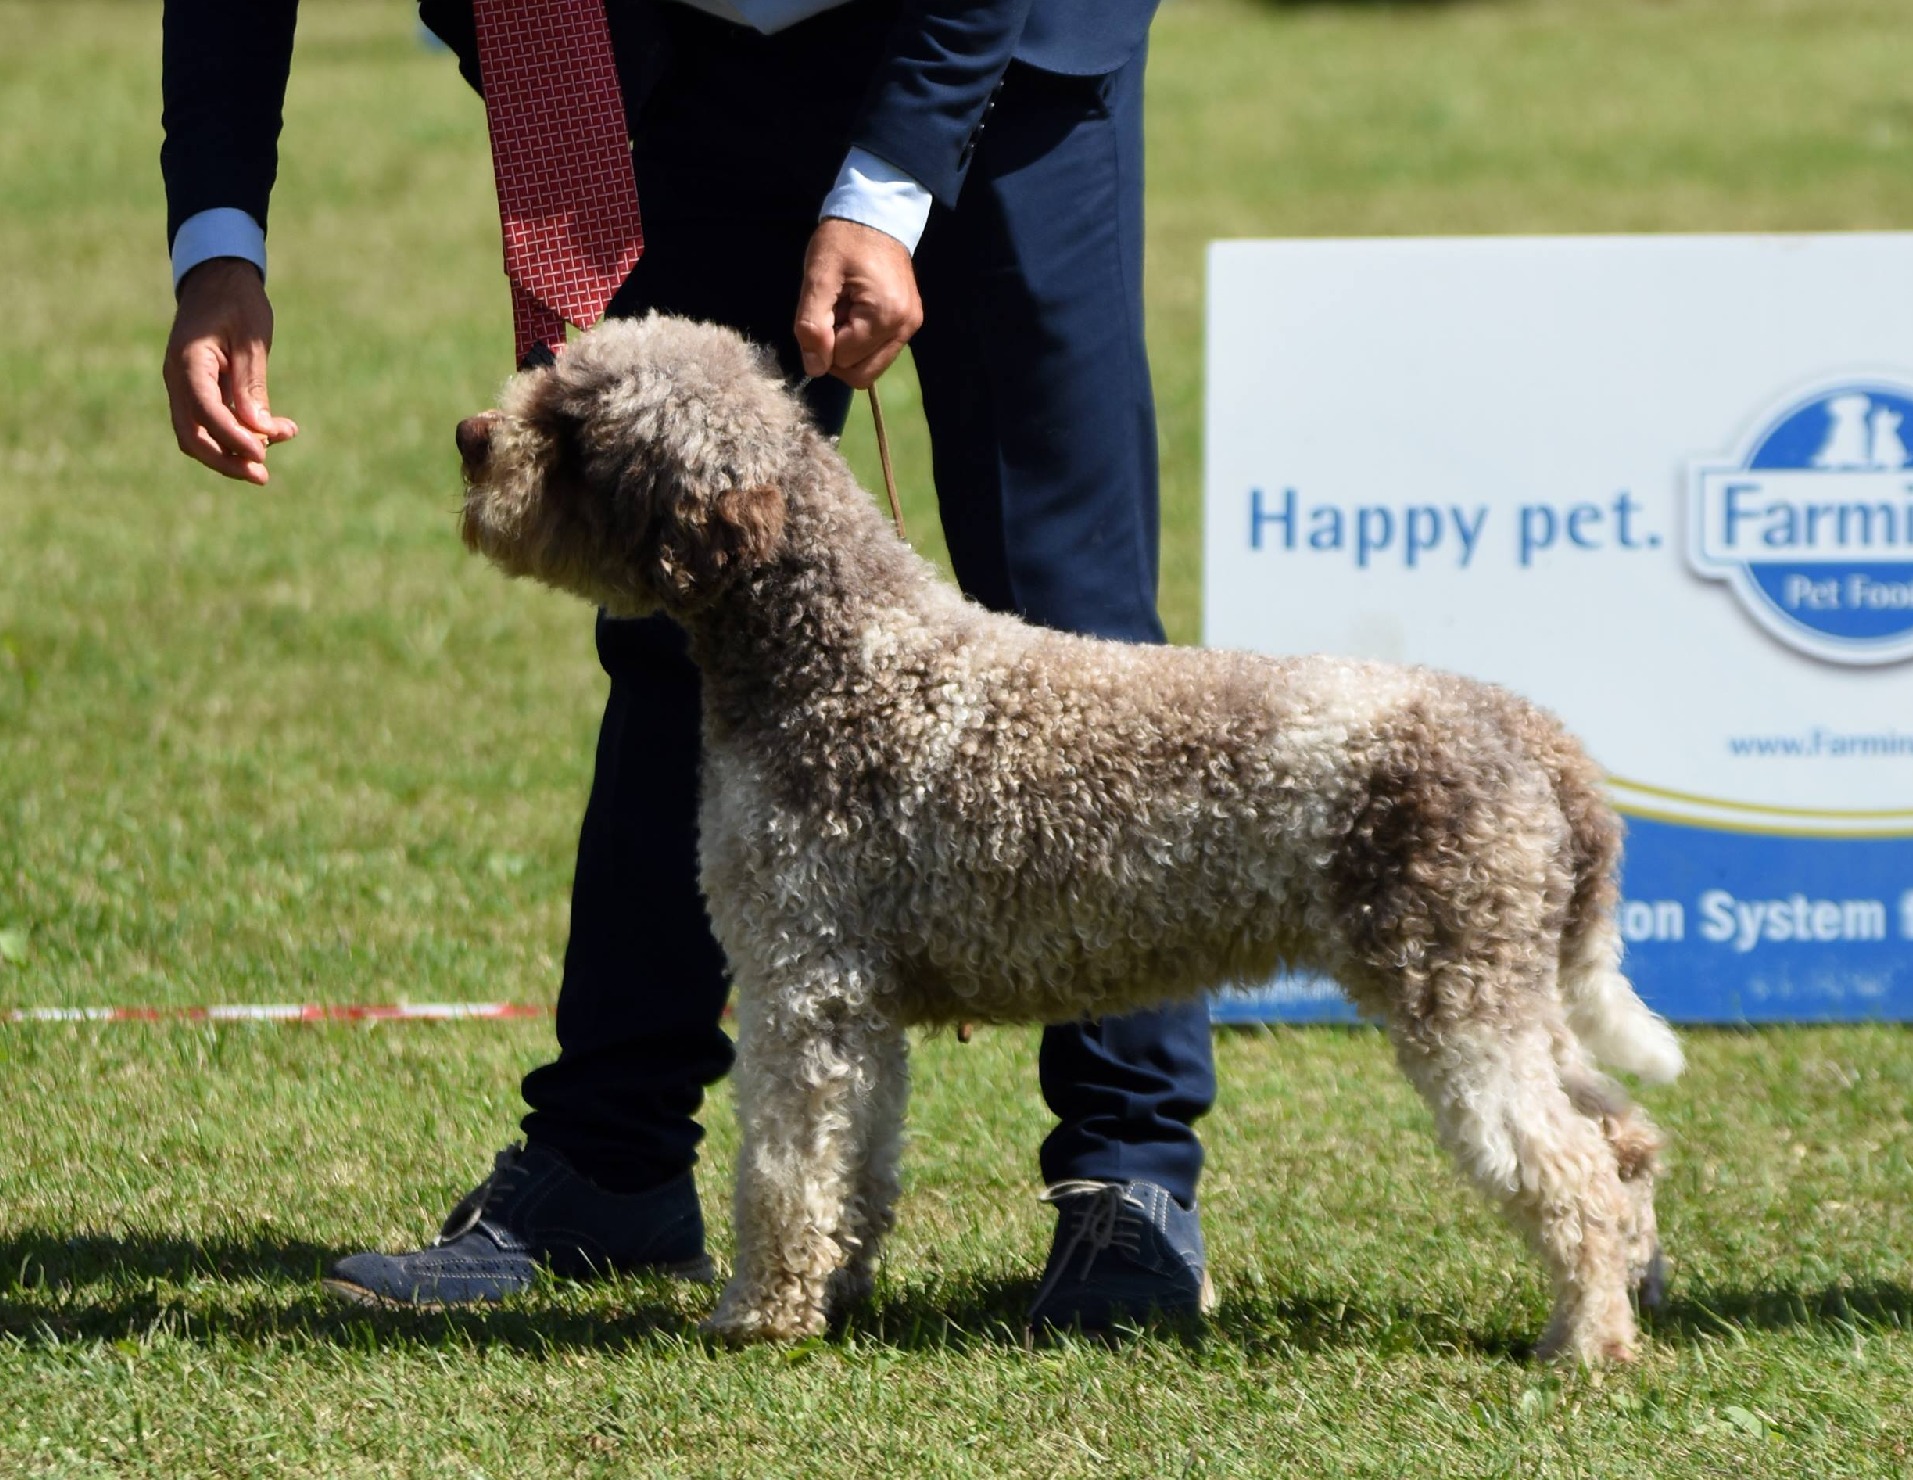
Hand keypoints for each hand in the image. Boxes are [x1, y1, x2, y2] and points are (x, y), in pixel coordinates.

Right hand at [162, 257, 299, 483]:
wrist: (218, 278)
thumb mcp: (252, 339)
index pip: (204, 411)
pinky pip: (210, 423)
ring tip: (271, 456)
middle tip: (263, 476)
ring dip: (232, 452)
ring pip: (198, 435)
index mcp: (188, 361)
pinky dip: (236, 435)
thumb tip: (258, 428)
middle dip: (226, 460)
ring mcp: (184, 386)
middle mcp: (178, 378)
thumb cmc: (237, 302)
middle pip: (192, 436)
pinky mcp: (197, 390)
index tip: (262, 455)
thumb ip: (252, 384)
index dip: (232, 438)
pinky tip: (273, 432)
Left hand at [793, 218, 922, 389]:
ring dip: (849, 348)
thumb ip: (811, 324)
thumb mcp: (817, 276)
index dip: (822, 341)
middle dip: (837, 353)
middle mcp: (905, 327)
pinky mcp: (909, 323)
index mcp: (885, 315)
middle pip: (861, 375)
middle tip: (832, 314)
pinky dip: (861, 341)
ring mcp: (910, 327)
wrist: (877, 213)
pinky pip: (879, 353)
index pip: (842, 360)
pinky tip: (856, 311)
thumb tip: (815, 368)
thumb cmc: (844, 239)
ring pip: (870, 368)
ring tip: (845, 310)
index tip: (824, 307)